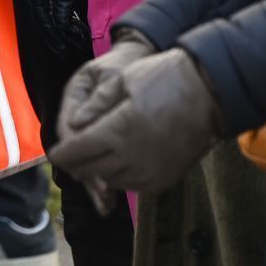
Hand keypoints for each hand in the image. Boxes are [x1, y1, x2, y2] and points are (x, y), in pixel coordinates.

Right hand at [28, 0, 90, 60]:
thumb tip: (62, 21)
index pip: (42, 14)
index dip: (52, 33)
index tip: (63, 47)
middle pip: (43, 15)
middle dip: (56, 34)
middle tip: (68, 49)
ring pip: (50, 9)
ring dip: (62, 25)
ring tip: (76, 38)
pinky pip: (58, 1)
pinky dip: (66, 13)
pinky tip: (76, 22)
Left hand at [50, 45, 222, 212]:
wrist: (211, 93)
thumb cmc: (164, 79)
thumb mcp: (123, 81)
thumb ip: (95, 105)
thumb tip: (73, 123)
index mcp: (118, 131)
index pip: (78, 152)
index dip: (62, 154)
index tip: (54, 154)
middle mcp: (132, 157)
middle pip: (90, 170)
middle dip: (76, 164)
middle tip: (70, 156)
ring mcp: (151, 172)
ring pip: (110, 180)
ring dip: (98, 170)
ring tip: (94, 156)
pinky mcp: (166, 179)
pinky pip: (133, 186)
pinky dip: (120, 177)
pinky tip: (119, 162)